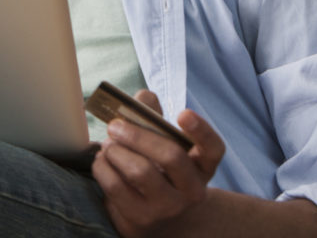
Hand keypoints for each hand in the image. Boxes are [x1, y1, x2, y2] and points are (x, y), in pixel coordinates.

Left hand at [91, 90, 225, 236]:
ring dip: (116, 151)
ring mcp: (168, 208)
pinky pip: (115, 185)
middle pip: (171, 157)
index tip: (183, 114)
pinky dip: (102, 166)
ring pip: (139, 171)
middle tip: (115, 126)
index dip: (201, 130)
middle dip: (138, 136)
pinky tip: (103, 161)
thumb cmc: (157, 169)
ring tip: (108, 145)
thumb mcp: (163, 145)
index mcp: (202, 166)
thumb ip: (154, 117)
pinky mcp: (140, 218)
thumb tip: (143, 97)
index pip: (213, 149)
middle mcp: (192, 190)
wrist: (154, 217)